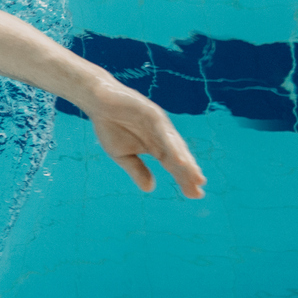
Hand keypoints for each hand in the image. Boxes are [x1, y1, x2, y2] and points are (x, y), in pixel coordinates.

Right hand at [85, 81, 206, 197]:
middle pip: (179, 158)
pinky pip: (164, 134)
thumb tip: (151, 189)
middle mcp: (163, 136)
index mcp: (156, 147)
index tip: (196, 195)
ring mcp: (159, 125)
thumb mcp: (122, 155)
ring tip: (197, 177)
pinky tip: (180, 160)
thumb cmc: (110, 126)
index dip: (185, 180)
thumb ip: (137, 170)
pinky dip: (173, 147)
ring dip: (187, 162)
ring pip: (176, 146)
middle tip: (200, 188)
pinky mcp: (153, 114)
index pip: (174, 166)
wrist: (98, 102)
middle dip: (190, 173)